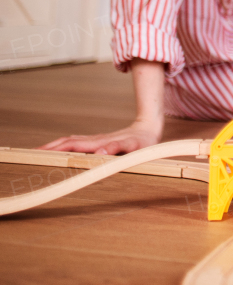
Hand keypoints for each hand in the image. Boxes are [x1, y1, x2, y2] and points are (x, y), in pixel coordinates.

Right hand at [41, 119, 163, 154]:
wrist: (149, 129)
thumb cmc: (143, 142)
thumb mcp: (134, 147)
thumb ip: (117, 149)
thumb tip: (100, 152)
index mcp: (99, 143)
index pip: (72, 145)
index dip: (56, 149)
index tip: (41, 154)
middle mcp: (95, 140)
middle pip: (67, 142)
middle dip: (49, 148)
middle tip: (31, 155)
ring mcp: (96, 140)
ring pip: (70, 141)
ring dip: (54, 147)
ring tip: (39, 154)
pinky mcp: (98, 142)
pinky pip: (77, 143)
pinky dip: (64, 146)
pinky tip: (59, 151)